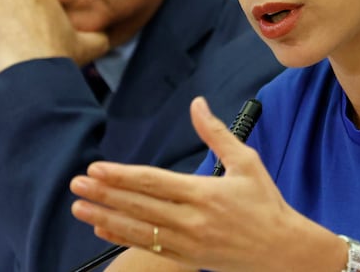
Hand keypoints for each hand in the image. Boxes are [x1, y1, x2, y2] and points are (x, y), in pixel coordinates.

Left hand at [0, 0, 108, 77]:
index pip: (23, 8)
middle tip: (17, 57)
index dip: (26, 30)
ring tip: (3, 61)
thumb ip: (97, 36)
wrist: (32, 75)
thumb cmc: (59, 60)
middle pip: (3, 13)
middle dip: (7, 33)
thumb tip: (104, 36)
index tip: (31, 48)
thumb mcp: (89, 45)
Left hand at [70, 97, 334, 271]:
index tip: (97, 169)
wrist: (282, 250)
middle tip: (77, 183)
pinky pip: (149, 247)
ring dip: (105, 217)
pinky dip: (123, 237)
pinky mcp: (188, 258)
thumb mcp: (245, 161)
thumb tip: (197, 103)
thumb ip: (216, 133)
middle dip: (105, 194)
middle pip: (139, 205)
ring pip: (138, 228)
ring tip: (80, 207)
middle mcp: (192, 219)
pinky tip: (103, 227)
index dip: (122, 176)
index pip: (153, 182)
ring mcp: (188, 242)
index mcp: (204, 193)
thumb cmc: (266, 203)